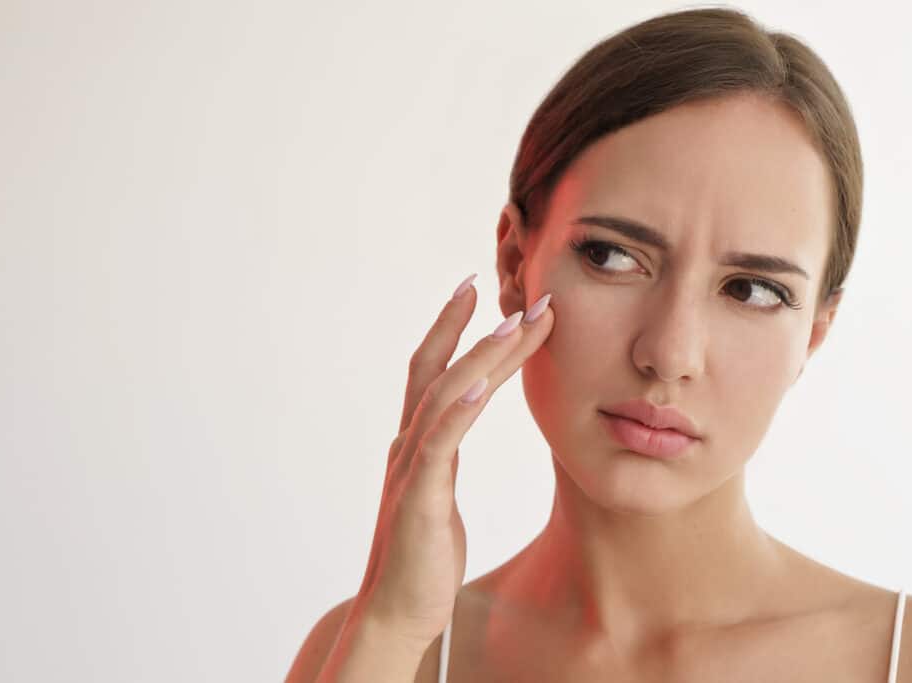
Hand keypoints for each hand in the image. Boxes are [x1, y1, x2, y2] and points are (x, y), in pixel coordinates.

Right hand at [351, 275, 553, 646]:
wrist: (397, 610)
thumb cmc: (422, 553)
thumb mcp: (439, 491)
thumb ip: (444, 452)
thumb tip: (458, 423)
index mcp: (417, 441)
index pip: (433, 369)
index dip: (451, 326)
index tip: (477, 288)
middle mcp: (409, 444)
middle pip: (436, 369)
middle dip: (472, 326)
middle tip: (514, 291)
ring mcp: (411, 469)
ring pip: (443, 397)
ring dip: (479, 358)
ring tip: (512, 325)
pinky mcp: (420, 499)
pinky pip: (439, 447)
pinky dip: (458, 412)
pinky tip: (478, 386)